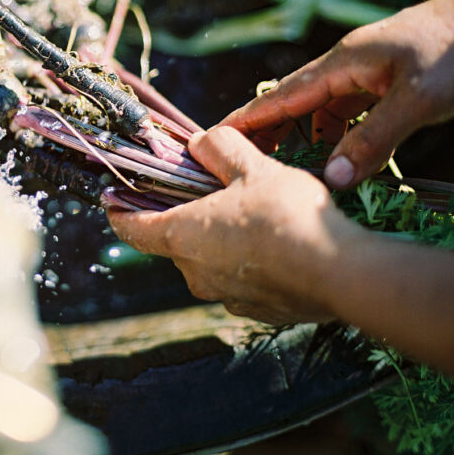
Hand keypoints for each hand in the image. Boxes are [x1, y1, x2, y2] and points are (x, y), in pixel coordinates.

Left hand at [107, 126, 362, 323]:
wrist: (342, 274)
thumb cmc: (286, 216)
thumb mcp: (251, 166)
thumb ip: (219, 148)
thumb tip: (200, 143)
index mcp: (182, 236)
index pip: (133, 228)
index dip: (120, 212)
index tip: (112, 201)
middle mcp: (196, 274)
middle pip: (177, 241)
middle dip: (188, 216)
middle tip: (210, 191)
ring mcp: (228, 298)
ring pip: (212, 262)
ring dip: (222, 240)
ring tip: (253, 214)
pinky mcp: (260, 311)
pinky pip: (243, 281)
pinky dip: (250, 263)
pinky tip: (279, 244)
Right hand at [221, 0, 453, 187]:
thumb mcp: (418, 100)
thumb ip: (373, 140)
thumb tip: (331, 182)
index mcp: (342, 64)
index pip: (280, 97)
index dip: (245, 121)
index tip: (211, 142)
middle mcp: (347, 65)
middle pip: (292, 102)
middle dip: (264, 132)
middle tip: (237, 164)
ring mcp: (369, 71)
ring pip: (322, 109)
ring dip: (303, 138)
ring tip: (286, 171)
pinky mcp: (391, 79)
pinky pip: (349, 110)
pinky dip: (338, 134)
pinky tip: (342, 156)